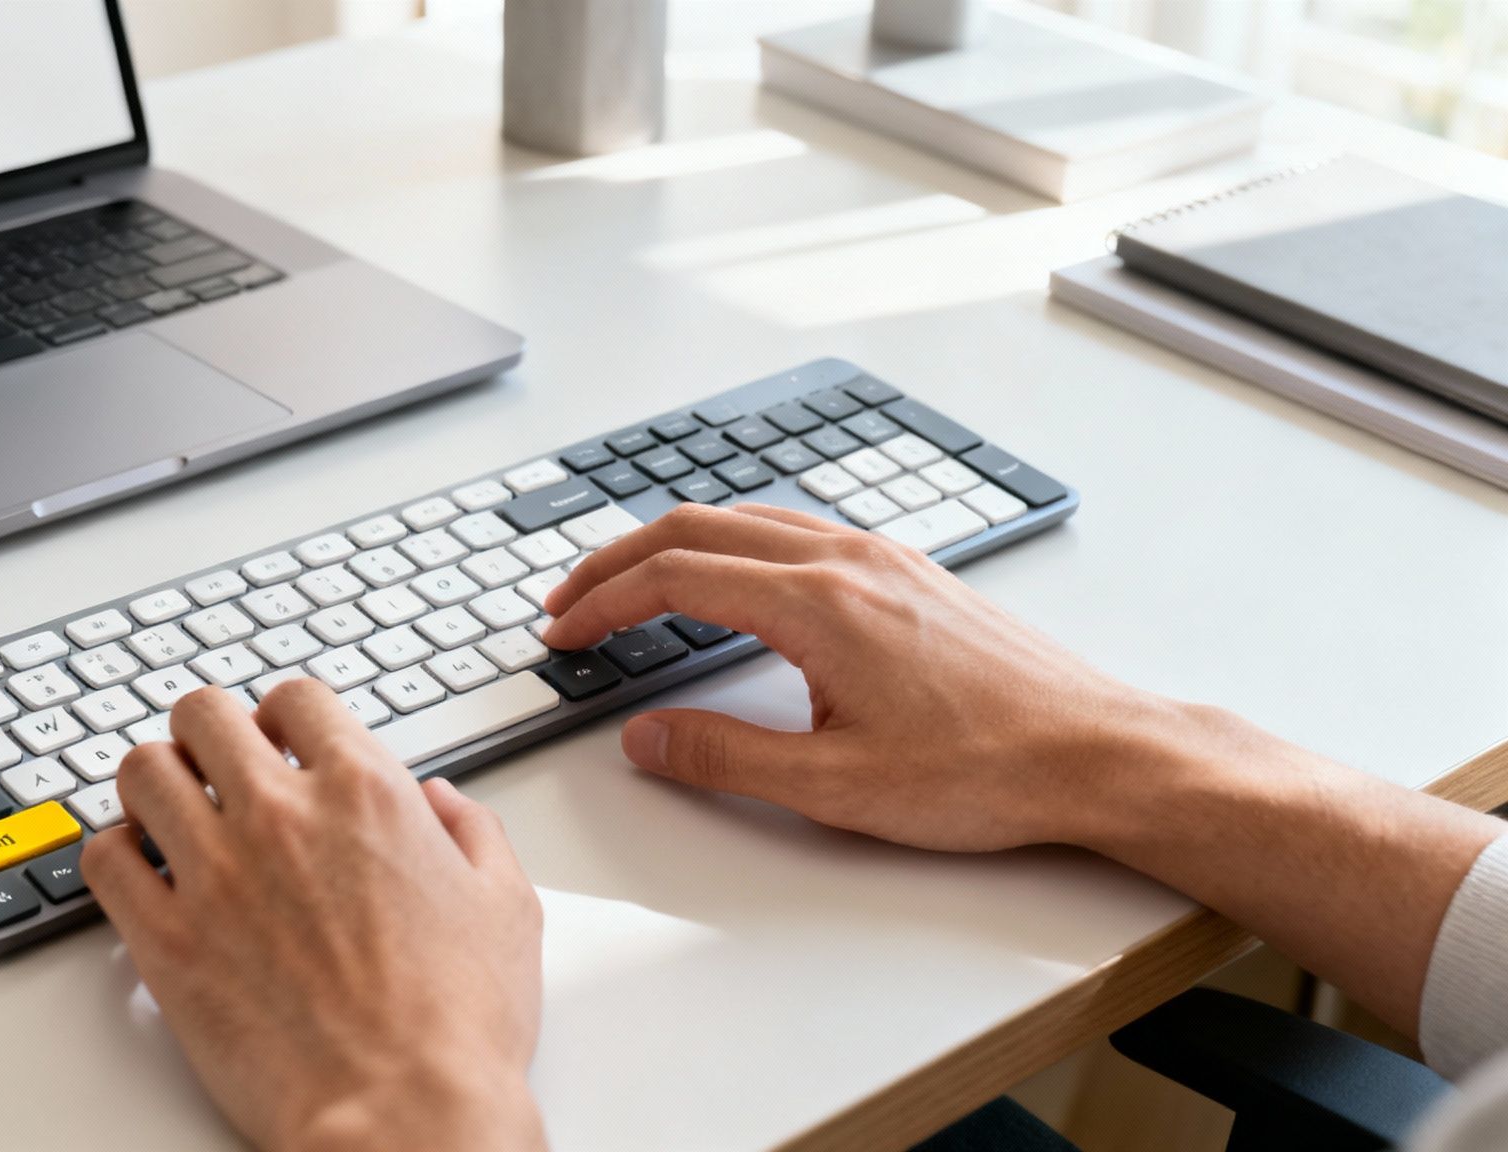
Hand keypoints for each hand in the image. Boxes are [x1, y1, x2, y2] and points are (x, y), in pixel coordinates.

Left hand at [81, 681, 545, 1151]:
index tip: (281, 741)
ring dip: (155, 782)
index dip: (284, 716)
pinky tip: (142, 871)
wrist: (402, 1115)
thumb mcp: (506, 907)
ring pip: (142, 771)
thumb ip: (473, 833)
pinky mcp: (166, 939)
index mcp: (366, 793)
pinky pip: (104, 859)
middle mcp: (283, 816)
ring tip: (171, 811)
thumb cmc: (457, 1027)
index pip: (295, 699)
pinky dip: (116, 853)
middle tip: (217, 766)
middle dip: (208, 732)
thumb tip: (442, 803)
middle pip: (203, 714)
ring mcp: (216, 874)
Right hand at [542, 502, 1170, 851]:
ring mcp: (883, 558)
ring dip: (677, 545)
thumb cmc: (987, 769)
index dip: (604, 602)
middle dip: (620, 561)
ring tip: (634, 585)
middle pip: (700, 527)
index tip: (564, 632)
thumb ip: (725, 757)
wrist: (1096, 752)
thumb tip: (646, 737)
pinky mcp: (909, 573)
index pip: (676, 576)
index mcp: (819, 604)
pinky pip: (796, 530)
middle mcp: (848, 560)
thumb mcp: (835, 787)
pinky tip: (732, 579)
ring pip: (750, 519)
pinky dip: (734, 544)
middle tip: (571, 601)